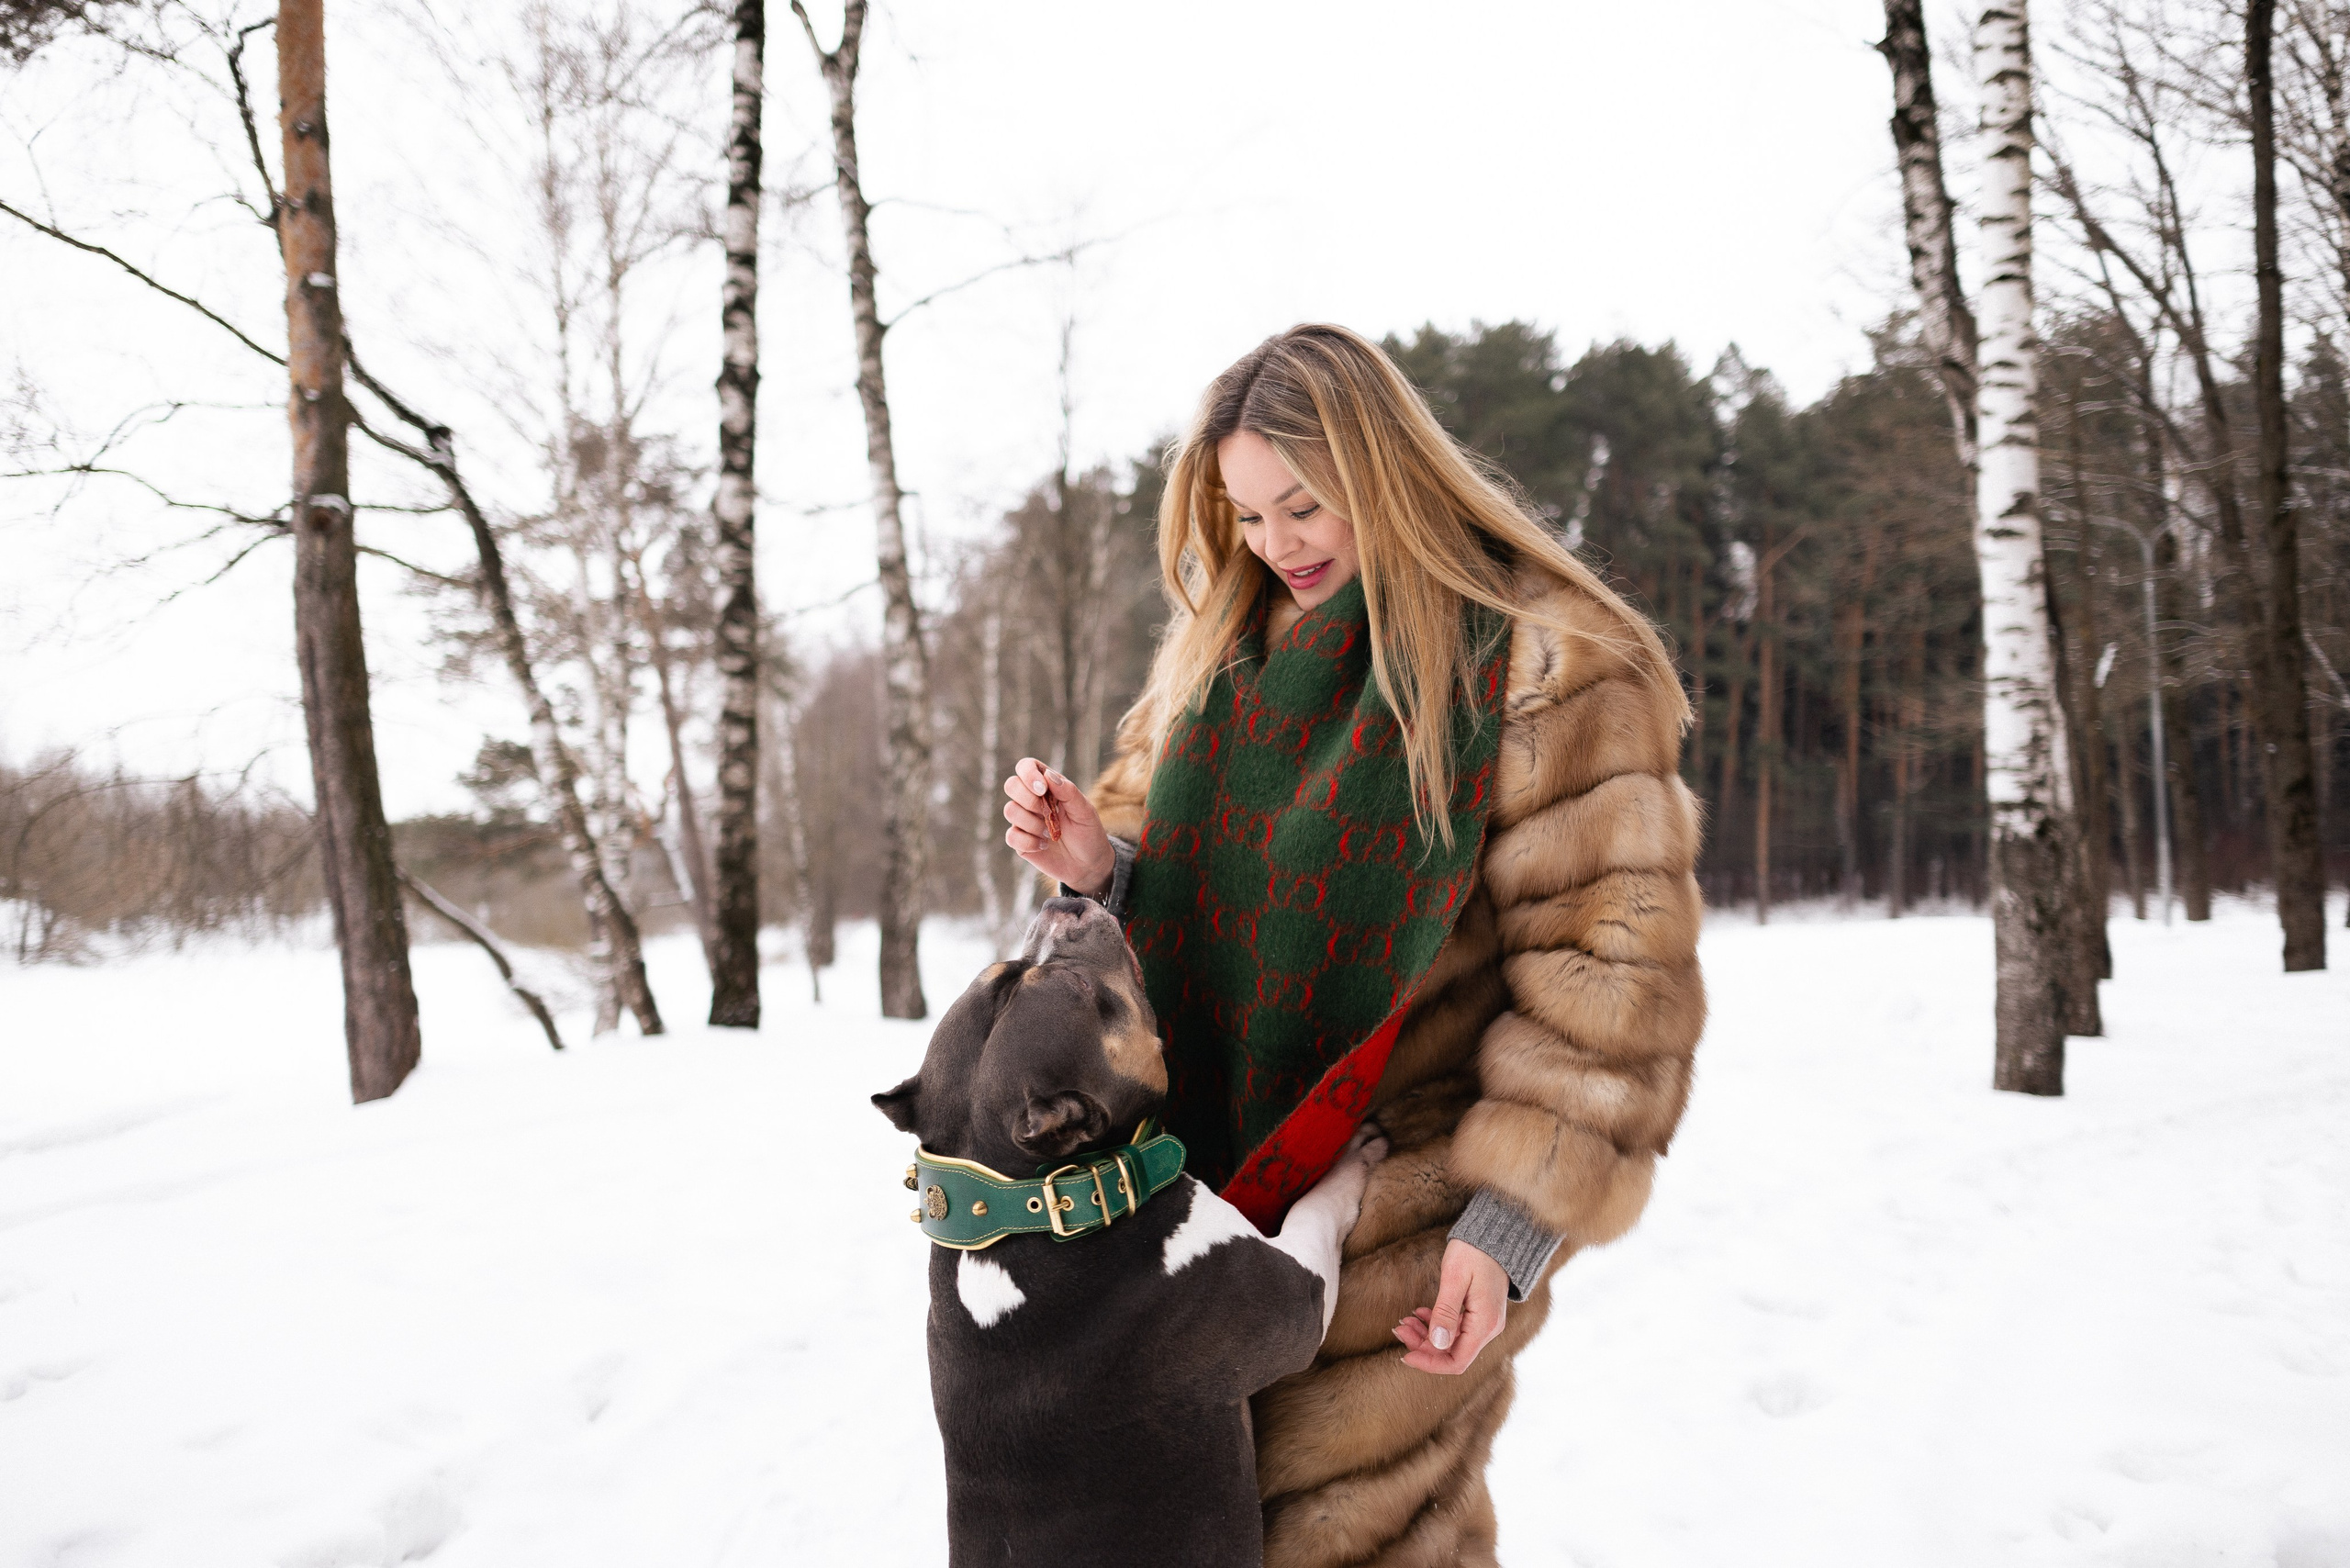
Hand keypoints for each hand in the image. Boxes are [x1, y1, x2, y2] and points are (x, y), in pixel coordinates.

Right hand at [1002, 758, 1116, 897]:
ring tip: (1052, 834)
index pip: (1026, 766)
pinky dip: (1029, 841)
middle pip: (1011, 785)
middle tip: (1047, 813)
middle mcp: (1032, 800)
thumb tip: (1048, 775)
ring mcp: (1024, 820)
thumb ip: (1069, 792)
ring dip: (1033, 823)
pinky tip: (1044, 845)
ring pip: (1010, 810)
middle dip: (1028, 799)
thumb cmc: (1088, 833)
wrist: (1088, 865)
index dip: (1028, 773)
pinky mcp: (1019, 840)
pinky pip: (1011, 836)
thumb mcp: (1085, 811)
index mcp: (1048, 786)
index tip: (1042, 789)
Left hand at [1393, 1239, 1507, 1374]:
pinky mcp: (1480, 1313)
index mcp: (1484, 1324)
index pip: (1457, 1361)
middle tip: (1398, 1328)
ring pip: (1451, 1341)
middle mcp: (1488, 1328)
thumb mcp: (1455, 1278)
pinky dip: (1436, 1324)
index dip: (1429, 1363)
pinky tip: (1419, 1313)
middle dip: (1422, 1346)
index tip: (1405, 1355)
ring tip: (1404, 1320)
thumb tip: (1437, 1343)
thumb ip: (1445, 1312)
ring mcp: (1485, 1322)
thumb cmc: (1474, 1251)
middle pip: (1451, 1353)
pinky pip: (1456, 1328)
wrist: (1495, 1233)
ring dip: (1426, 1335)